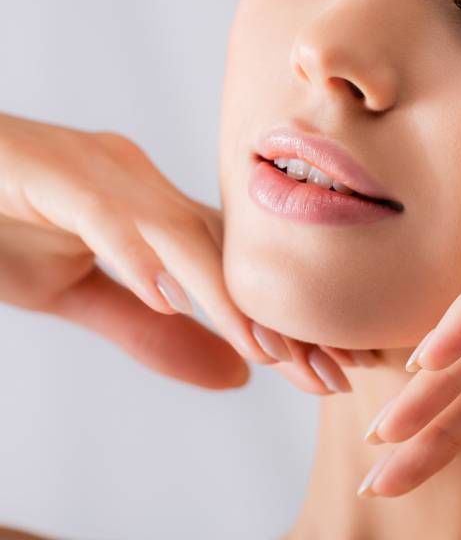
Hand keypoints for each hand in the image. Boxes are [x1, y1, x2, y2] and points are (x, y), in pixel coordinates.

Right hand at [0, 112, 366, 391]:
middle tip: (329, 371)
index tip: (332, 368)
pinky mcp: (46, 171)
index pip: (234, 265)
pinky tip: (166, 295)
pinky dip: (136, 253)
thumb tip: (236, 375)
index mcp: (151, 205)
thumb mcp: (75, 294)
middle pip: (225, 249)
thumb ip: (149, 331)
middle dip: (279, 313)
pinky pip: (103, 212)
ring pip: (178, 230)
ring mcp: (96, 168)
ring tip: (269, 348)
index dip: (284, 315)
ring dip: (225, 294)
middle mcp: (139, 178)